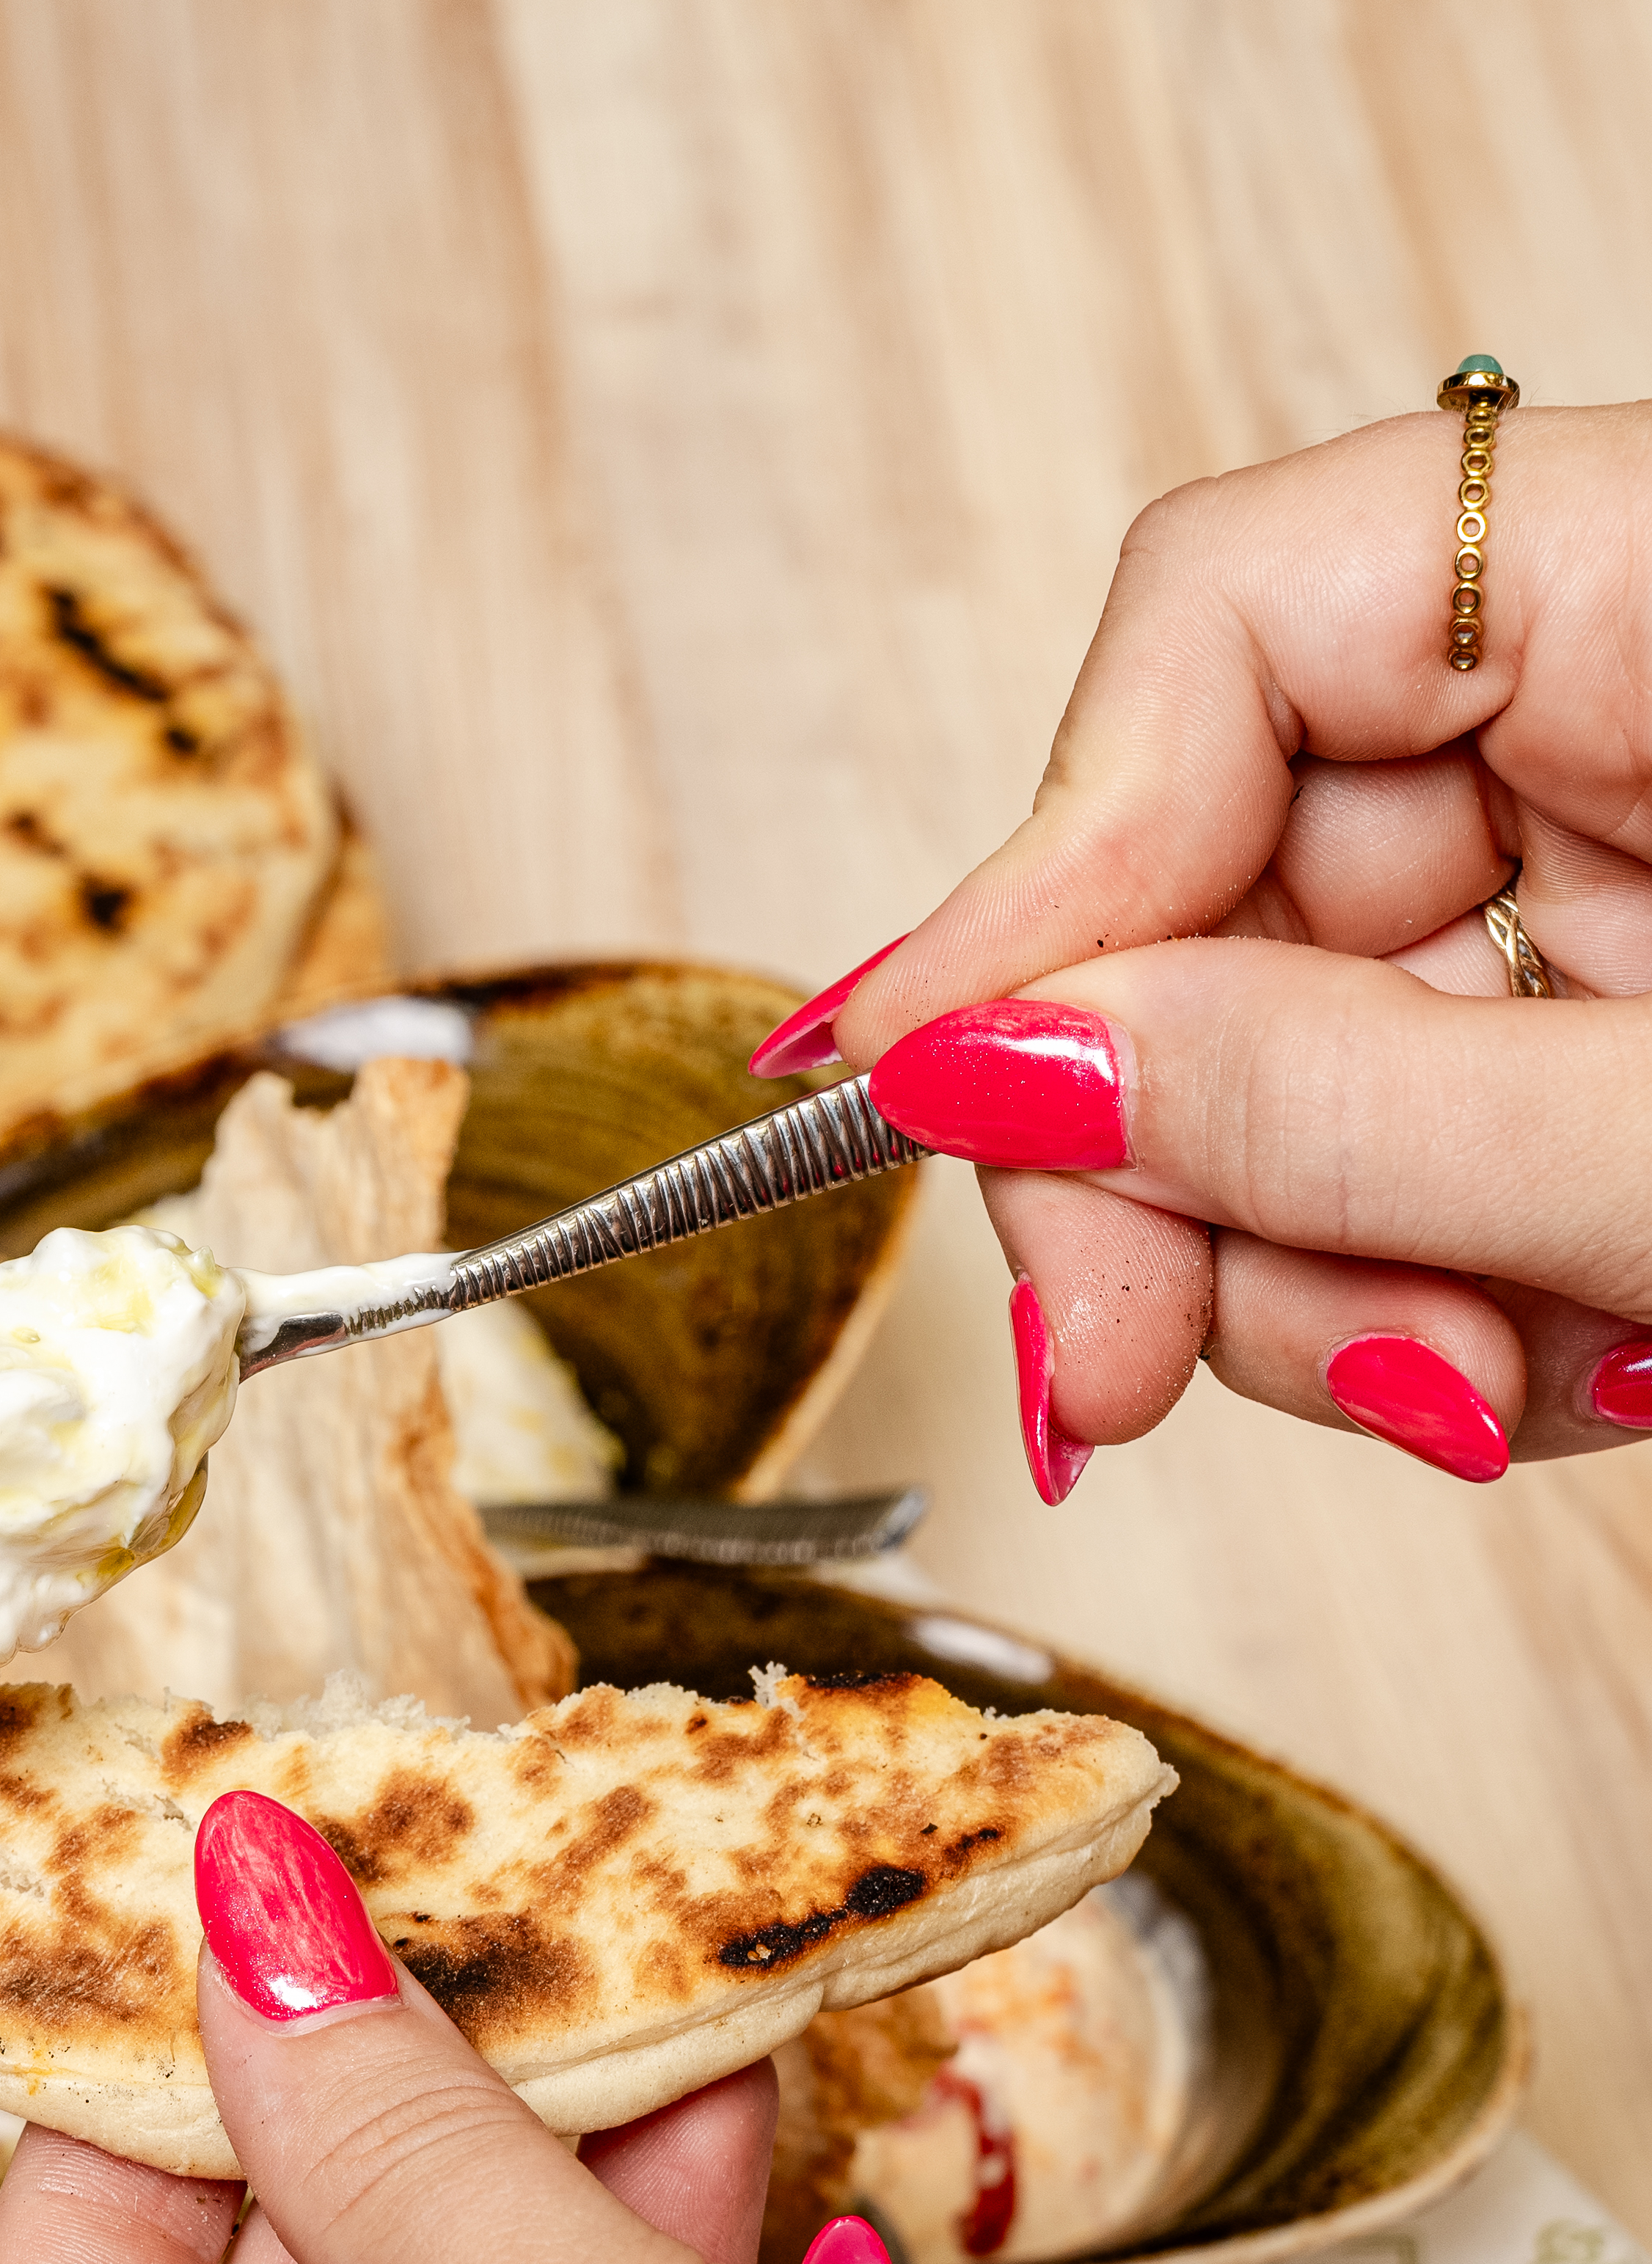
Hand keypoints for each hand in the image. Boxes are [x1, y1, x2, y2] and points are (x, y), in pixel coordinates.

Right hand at [758, 403, 1651, 1488]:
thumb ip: (1343, 1102)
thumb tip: (991, 1069)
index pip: (1230, 617)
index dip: (1047, 865)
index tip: (928, 1093)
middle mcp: (1608, 716)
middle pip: (1210, 886)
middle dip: (1158, 1170)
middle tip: (1110, 1375)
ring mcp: (1605, 890)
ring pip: (1273, 1074)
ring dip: (1300, 1290)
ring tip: (1463, 1398)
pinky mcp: (1598, 1046)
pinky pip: (1390, 1173)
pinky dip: (1409, 1311)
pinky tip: (1534, 1374)